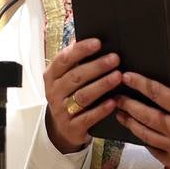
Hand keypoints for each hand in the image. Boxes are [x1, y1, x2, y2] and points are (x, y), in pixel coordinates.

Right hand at [43, 38, 120, 153]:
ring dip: (102, 85)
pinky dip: (101, 109)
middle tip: (115, 59)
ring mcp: (62, 111)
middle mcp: (54, 92)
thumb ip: (76, 61)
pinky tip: (113, 101)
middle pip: (75, 77)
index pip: (64, 59)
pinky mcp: (72, 127)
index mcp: (52, 76)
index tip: (98, 42)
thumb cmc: (69, 95)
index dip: (80, 50)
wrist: (63, 128)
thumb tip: (95, 40)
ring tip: (118, 77)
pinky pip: (88, 117)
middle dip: (97, 66)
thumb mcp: (66, 78)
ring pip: (83, 96)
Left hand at [116, 53, 169, 168]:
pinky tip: (140, 135)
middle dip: (129, 104)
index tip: (127, 76)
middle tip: (116, 96)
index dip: (139, 83)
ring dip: (131, 123)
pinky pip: (155, 152)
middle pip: (145, 115)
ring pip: (146, 134)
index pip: (157, 93)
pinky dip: (146, 143)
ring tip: (121, 114)